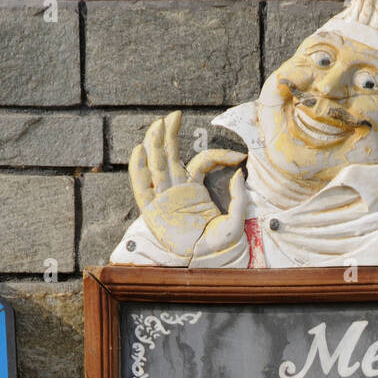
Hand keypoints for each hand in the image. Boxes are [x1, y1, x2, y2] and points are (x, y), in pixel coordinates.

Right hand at [129, 111, 247, 259]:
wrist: (204, 262)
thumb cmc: (219, 244)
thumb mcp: (236, 220)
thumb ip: (239, 198)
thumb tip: (239, 172)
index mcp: (195, 188)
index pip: (202, 160)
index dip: (218, 154)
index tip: (240, 156)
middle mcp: (177, 188)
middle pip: (169, 154)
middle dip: (169, 134)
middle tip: (174, 115)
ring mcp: (163, 197)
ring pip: (156, 164)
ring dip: (155, 143)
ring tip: (159, 123)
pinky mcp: (152, 210)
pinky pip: (141, 187)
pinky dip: (138, 169)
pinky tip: (139, 150)